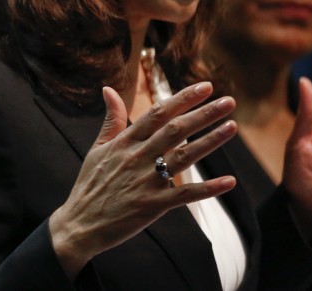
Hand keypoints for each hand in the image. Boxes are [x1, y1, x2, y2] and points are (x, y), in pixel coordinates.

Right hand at [48, 83, 237, 278]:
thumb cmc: (90, 185)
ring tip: (232, 127)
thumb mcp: (98, 148)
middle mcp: (137, 157)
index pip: (158, 113)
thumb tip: (108, 89)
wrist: (80, 224)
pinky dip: (208, 188)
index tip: (205, 87)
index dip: (182, 99)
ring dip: (211, 141)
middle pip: (176, 130)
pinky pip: (185, 195)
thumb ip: (111, 119)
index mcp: (124, 141)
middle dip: (204, 114)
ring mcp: (146, 181)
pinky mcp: (153, 205)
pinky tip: (229, 181)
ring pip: (184, 157)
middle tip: (229, 102)